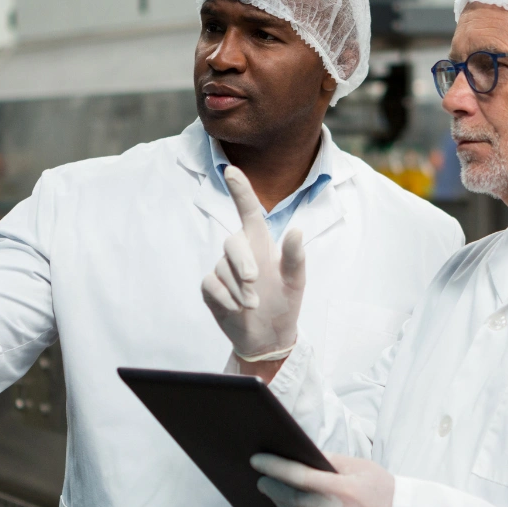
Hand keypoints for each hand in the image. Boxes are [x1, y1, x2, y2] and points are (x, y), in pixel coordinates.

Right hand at [201, 166, 304, 361]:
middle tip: (254, 282)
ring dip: (239, 289)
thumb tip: (296, 230)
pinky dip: (226, 298)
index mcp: (260, 243)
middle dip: (241, 262)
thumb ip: (295, 256)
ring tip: (253, 305)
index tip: (231, 170)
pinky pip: (211, 285)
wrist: (268, 336)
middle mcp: (239, 252)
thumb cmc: (284, 302)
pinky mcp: (211, 288)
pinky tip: (236, 309)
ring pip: (222, 269)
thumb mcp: (296, 281)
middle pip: (232, 243)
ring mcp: (223, 270)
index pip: (248, 211)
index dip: (240, 190)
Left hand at [250, 453, 394, 506]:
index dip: (274, 466)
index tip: (257, 460)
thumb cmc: (387, 495)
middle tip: (259, 476)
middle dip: (271, 485)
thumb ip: (331, 461)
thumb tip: (303, 454)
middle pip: (289, 497)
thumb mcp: (363, 468)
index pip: (297, 475)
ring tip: (274, 489)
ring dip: (283, 502)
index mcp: (341, 491)